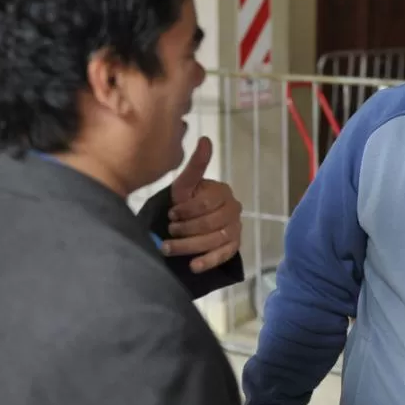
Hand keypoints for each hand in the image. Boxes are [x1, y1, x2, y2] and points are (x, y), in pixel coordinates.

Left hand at [161, 137, 242, 272]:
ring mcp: (236, 228)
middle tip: (168, 232)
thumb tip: (205, 139)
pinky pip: (224, 255)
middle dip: (186, 230)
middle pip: (210, 224)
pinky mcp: (234, 246)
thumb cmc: (184, 202)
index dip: (186, 211)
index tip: (170, 214)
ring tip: (168, 249)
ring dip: (190, 247)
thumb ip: (195, 165)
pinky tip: (193, 266)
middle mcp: (234, 209)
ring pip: (215, 240)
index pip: (206, 204)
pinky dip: (209, 261)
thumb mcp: (184, 185)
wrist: (187, 223)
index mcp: (223, 192)